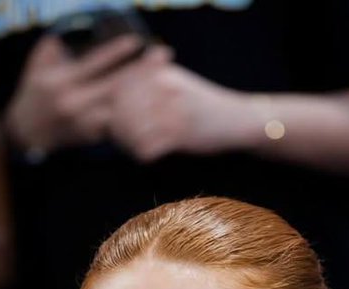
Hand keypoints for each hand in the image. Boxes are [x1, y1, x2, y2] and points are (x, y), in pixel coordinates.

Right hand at [3, 35, 170, 157]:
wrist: (26, 133)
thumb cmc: (33, 93)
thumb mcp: (38, 65)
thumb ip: (55, 47)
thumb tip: (74, 30)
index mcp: (62, 81)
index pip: (94, 64)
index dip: (117, 52)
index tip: (137, 41)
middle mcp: (75, 103)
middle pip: (116, 86)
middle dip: (142, 70)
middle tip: (164, 55)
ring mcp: (85, 123)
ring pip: (121, 109)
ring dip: (146, 95)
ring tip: (166, 79)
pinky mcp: (92, 138)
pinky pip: (118, 125)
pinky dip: (136, 115)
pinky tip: (156, 105)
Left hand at [107, 58, 250, 161]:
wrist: (237, 118)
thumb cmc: (203, 104)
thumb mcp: (176, 82)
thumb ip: (149, 81)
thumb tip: (115, 96)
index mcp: (159, 72)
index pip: (118, 87)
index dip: (111, 106)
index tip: (115, 119)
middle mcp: (163, 88)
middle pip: (121, 109)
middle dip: (117, 126)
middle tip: (121, 139)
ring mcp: (172, 111)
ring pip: (131, 129)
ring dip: (128, 142)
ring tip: (133, 147)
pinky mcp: (180, 135)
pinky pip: (147, 148)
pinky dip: (142, 154)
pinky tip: (147, 156)